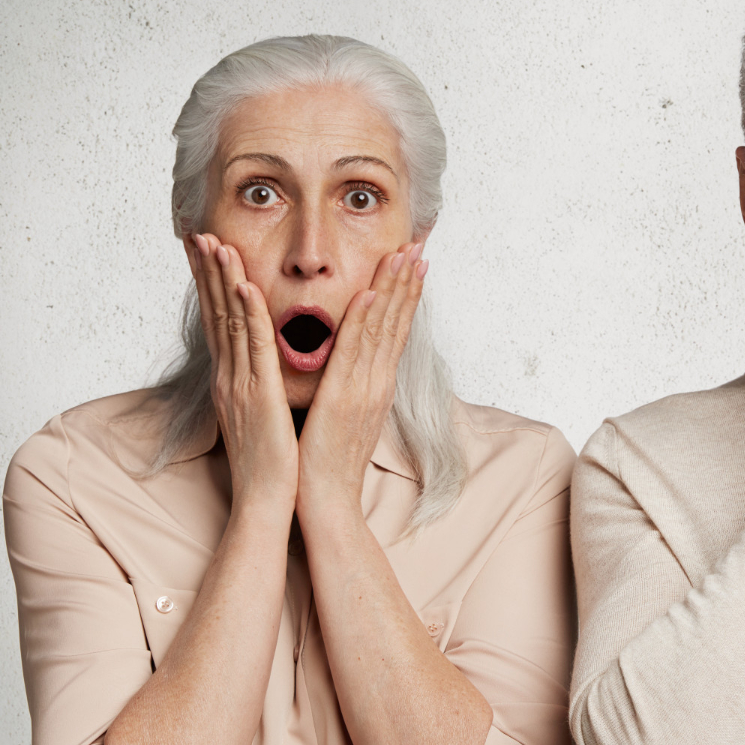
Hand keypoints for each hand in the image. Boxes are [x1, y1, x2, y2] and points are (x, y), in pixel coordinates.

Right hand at [186, 233, 297, 510]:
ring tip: (216, 242)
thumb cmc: (270, 463)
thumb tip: (260, 367)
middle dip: (206, 271)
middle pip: (214, 314)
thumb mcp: (260, 414)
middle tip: (197, 233)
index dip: (209, 285)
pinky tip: (246, 287)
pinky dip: (249, 315)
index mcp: (232, 380)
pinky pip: (253, 349)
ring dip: (224, 281)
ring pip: (229, 323)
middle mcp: (229, 377)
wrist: (268, 502)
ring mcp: (240, 385)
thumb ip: (257, 386)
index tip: (203, 251)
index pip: (218, 322)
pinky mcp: (259, 396)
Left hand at [296, 241, 426, 512]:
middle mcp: (377, 382)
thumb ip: (351, 386)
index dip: (406, 296)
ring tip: (402, 255)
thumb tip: (351, 366)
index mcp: (376, 385)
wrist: (327, 499)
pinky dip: (362, 320)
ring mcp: (364, 389)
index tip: (414, 265)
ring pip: (381, 329)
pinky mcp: (344, 398)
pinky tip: (367, 293)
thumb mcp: (345, 416)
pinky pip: (354, 352)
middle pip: (396, 322)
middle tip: (418, 245)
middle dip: (407, 282)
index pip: (395, 331)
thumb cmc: (328, 461)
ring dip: (392, 289)